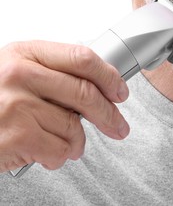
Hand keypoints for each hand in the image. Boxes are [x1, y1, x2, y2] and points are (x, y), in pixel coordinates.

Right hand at [0, 40, 129, 172]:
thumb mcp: (17, 73)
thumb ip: (53, 74)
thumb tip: (100, 85)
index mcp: (25, 53)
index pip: (81, 57)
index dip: (109, 76)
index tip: (120, 91)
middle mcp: (19, 74)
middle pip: (86, 93)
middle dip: (110, 115)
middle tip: (119, 127)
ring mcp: (16, 105)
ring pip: (74, 126)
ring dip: (77, 141)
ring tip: (64, 143)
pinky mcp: (17, 136)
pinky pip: (61, 148)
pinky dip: (61, 155)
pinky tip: (47, 152)